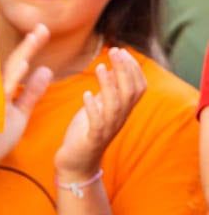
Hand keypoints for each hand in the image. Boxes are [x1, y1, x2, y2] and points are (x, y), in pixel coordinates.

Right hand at [0, 24, 52, 183]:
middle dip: (29, 45)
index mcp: (2, 89)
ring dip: (23, 55)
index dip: (31, 46)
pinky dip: (13, 77)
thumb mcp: (21, 113)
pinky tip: (24, 64)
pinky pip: (2, 90)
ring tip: (36, 38)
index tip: (43, 29)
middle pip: (14, 62)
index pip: (18, 63)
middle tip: (43, 26)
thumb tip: (46, 69)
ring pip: (8, 72)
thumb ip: (32, 92)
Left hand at [54, 47, 144, 180]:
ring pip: (115, 106)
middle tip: (115, 52)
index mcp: (122, 111)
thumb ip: (107, 91)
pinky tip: (87, 95)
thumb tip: (113, 69)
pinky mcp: (92, 139)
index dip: (133, 69)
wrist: (75, 163)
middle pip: (130, 93)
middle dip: (124, 71)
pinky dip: (93, 109)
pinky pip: (97, 124)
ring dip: (109, 85)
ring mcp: (107, 129)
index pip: (138, 87)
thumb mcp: (98, 107)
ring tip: (100, 67)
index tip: (121, 51)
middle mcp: (119, 119)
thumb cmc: (86, 132)